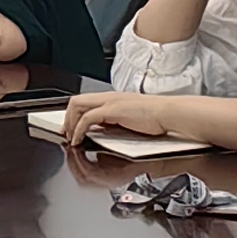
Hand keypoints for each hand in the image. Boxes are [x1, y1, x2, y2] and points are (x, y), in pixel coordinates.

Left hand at [64, 90, 182, 145]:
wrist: (170, 114)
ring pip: (77, 105)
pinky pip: (88, 118)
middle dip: (67, 118)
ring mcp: (110, 102)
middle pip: (76, 100)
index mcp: (114, 98)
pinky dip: (79, 129)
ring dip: (70, 123)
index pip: (86, 100)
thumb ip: (117, 122)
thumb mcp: (132, 119)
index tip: (70, 128)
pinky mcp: (113, 110)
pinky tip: (79, 140)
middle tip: (66, 133)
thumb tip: (107, 132)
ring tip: (71, 137)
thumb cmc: (158, 118)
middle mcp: (109, 97)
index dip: (74, 114)